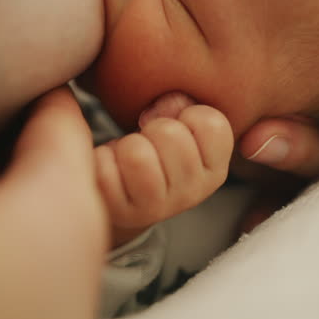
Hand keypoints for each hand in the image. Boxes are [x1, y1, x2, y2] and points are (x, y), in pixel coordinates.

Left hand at [95, 93, 232, 246]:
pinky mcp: (123, 213)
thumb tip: (153, 115)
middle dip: (151, 127)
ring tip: (128, 157)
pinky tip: (112, 170)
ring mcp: (158, 208)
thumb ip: (178, 105)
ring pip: (137, 154)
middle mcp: (193, 193)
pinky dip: (103, 159)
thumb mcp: (177, 124)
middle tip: (148, 143)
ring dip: (125, 145)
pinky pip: (106, 170)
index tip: (178, 125)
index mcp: (215, 170)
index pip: (212, 123)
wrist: (123, 196)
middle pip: (169, 133)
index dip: (188, 113)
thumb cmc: (155, 151)